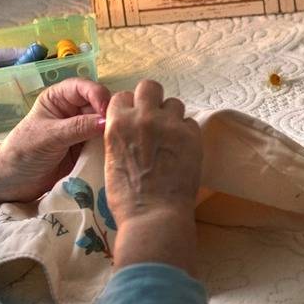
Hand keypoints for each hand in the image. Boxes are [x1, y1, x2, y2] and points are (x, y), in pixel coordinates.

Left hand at [0, 77, 110, 204]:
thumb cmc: (23, 151)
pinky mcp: (89, 150)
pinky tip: (117, 153)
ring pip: (106, 125)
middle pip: (101, 105)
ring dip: (113, 133)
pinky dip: (111, 147)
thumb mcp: (49, 136)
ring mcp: (84, 131)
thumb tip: (107, 122)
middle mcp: (75, 111)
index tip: (105, 112)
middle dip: (110, 115)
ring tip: (121, 142)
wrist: (14, 182)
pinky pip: (105, 144)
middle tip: (119, 129)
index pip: (84, 88)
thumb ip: (77, 127)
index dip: (98, 95)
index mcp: (60, 98)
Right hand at [104, 80, 203, 269]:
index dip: (130, 108)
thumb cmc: (127, 198)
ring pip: (174, 103)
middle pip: (150, 87)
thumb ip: (120, 138)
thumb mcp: (111, 161)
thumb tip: (130, 132)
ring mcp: (170, 124)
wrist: (154, 216)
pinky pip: (191, 123)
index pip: (123, 96)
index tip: (134, 120)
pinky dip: (187, 133)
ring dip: (172, 116)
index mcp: (117, 123)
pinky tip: (183, 150)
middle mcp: (143, 117)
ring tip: (171, 137)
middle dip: (152, 100)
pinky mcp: (192, 135)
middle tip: (156, 119)